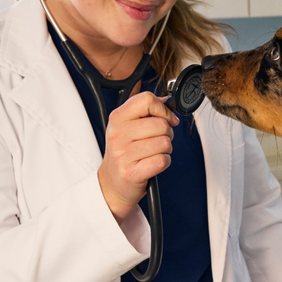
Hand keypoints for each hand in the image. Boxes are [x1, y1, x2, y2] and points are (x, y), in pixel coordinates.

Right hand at [97, 92, 178, 220]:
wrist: (112, 182)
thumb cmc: (125, 151)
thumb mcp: (128, 125)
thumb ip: (147, 111)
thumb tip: (169, 103)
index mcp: (117, 118)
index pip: (147, 100)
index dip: (163, 109)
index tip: (167, 119)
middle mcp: (118, 134)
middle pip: (161, 124)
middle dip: (167, 133)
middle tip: (157, 140)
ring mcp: (123, 154)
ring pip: (165, 143)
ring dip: (166, 149)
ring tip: (153, 152)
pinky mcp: (132, 173)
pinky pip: (162, 160)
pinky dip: (164, 162)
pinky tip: (153, 163)